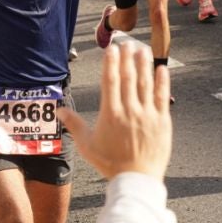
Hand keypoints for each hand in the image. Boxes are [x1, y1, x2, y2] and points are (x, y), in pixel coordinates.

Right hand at [58, 42, 171, 180]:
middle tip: (127, 42)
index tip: (111, 49)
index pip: (111, 81)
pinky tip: (161, 68)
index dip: (111, 63)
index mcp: (110, 114)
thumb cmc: (110, 164)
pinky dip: (162, 81)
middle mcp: (129, 110)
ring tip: (142, 49)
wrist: (135, 180)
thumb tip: (59, 111)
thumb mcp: (87, 145)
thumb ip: (74, 125)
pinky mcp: (162, 121)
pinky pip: (162, 97)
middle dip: (127, 57)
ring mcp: (147, 115)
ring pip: (146, 83)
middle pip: (129, 77)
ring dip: (144, 64)